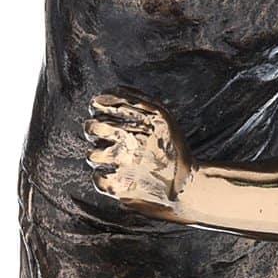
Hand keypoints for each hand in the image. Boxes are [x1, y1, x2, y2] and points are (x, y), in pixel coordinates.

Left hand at [84, 90, 193, 217]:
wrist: (186, 186)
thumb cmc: (172, 148)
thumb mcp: (163, 117)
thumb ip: (137, 100)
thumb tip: (110, 91)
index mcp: (143, 117)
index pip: (101, 103)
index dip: (96, 107)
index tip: (97, 112)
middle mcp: (133, 137)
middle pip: (92, 128)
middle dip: (93, 130)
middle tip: (100, 135)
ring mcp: (125, 162)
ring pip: (91, 155)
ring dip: (98, 155)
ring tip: (111, 158)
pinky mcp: (121, 185)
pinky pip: (97, 178)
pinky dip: (103, 177)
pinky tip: (115, 175)